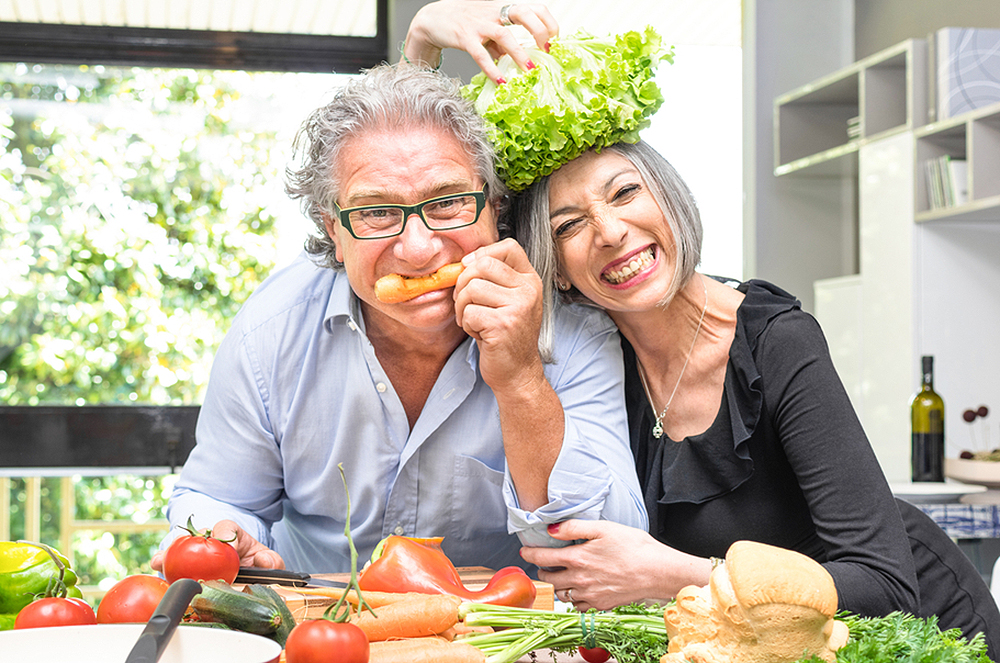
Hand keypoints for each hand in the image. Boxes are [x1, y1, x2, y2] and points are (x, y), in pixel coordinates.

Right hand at [151, 519, 284, 571]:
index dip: (224, 533)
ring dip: (169, 553)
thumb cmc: (253, 563)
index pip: (226, 528)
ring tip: (159, 559)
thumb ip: (271, 561)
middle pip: (196, 536)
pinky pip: (173, 561)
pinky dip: (163, 563)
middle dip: (187, 542)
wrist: (242, 569)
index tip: (223, 542)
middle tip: (180, 550)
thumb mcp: (266, 560)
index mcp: (231, 535)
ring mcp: (197, 551)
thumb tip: (263, 560)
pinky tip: (155, 564)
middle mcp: (211, 540)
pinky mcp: (186, 565)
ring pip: (181, 547)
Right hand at [404, 0, 558, 82]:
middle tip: (546, 50)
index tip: (553, 41)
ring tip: (530, 70)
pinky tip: (501, 80)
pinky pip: (481, 54)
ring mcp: (479, 24)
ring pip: (505, 34)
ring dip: (520, 53)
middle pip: (524, 12)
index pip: (533, 7)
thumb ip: (504, 45)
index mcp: (503, 8)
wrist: (433, 19)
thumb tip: (521, 62)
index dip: (547, 22)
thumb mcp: (489, 31)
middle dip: (539, 31)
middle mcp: (494, 12)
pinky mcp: (464, 37)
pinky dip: (492, 68)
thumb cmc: (466, 24)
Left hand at [454, 238, 544, 392]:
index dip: (483, 254)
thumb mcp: (508, 301)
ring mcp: (518, 307)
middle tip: (465, 303)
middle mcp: (528, 290)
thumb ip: (494, 278)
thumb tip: (464, 261)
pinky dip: (466, 325)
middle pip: (482, 265)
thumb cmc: (506, 335)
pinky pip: (468, 313)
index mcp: (530, 280)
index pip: (508, 246)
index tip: (471, 269)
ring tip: (474, 321)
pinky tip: (479, 334)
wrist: (517, 372)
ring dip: (463, 308)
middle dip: (463, 284)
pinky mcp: (503, 325)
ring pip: (471, 289)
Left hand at [520, 520, 711, 610]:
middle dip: (542, 570)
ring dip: (556, 585)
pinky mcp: (602, 605)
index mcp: (578, 558)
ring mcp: (590, 595)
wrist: (658, 572)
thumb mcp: (604, 528)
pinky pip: (578, 607)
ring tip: (560, 576)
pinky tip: (580, 590)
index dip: (530, 553)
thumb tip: (551, 529)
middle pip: (549, 578)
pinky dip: (574, 599)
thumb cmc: (635, 547)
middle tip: (544, 563)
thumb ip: (574, 528)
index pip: (543, 557)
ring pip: (562, 595)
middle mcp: (580, 580)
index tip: (524, 551)